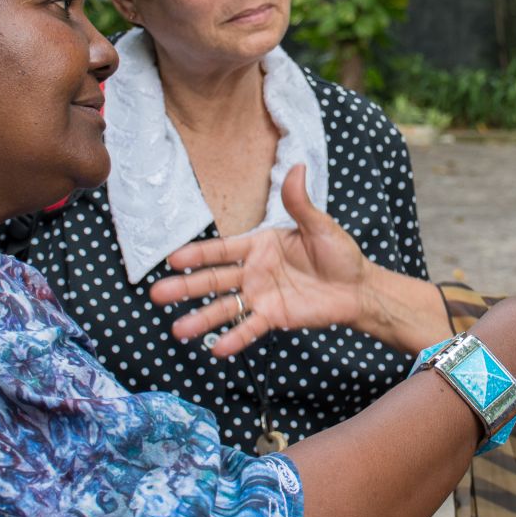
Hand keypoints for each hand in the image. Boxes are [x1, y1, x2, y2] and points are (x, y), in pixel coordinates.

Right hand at [152, 165, 372, 357]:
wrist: (358, 287)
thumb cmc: (339, 253)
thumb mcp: (320, 225)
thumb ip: (300, 203)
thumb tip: (297, 167)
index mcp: (260, 245)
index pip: (222, 250)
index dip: (198, 254)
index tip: (173, 259)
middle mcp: (254, 271)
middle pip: (214, 279)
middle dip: (186, 287)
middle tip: (157, 295)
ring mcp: (261, 296)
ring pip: (226, 307)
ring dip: (202, 319)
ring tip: (178, 331)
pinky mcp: (274, 317)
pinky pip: (251, 327)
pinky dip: (235, 338)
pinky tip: (218, 349)